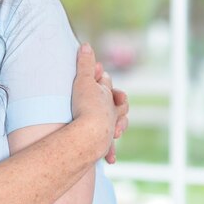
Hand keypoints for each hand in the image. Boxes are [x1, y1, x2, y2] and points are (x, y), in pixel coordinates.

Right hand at [71, 43, 117, 157]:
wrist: (89, 133)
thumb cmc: (85, 106)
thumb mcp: (83, 81)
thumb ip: (85, 63)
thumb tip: (86, 44)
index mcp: (107, 95)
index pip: (107, 82)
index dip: (101, 77)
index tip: (96, 72)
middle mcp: (112, 111)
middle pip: (120, 103)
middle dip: (118, 100)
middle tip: (115, 97)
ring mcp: (110, 127)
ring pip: (120, 123)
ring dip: (119, 125)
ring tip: (118, 128)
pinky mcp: (105, 143)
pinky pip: (109, 147)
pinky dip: (110, 152)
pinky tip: (111, 158)